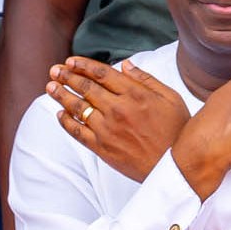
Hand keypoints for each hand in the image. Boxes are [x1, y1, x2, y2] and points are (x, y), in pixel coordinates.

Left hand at [46, 57, 188, 182]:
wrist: (179, 167)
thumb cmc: (179, 132)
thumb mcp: (171, 99)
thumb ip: (147, 80)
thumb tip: (126, 65)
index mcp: (135, 95)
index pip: (101, 73)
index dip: (83, 65)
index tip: (71, 61)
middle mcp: (118, 109)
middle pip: (85, 87)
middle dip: (67, 76)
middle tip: (55, 70)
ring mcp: (108, 129)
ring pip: (77, 107)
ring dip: (60, 95)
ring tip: (51, 86)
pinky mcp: (103, 147)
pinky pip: (77, 132)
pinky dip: (66, 122)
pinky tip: (60, 114)